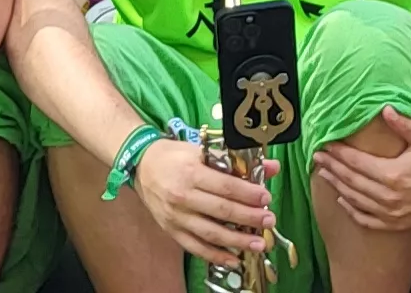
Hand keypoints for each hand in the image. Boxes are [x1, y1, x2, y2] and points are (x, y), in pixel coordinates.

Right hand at [129, 141, 278, 269]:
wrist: (140, 164)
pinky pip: (195, 246)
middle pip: (222, 211)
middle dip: (249, 218)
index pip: (226, 187)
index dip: (248, 194)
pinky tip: (234, 259)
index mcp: (191, 171)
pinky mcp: (171, 229)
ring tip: (259, 244)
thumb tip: (270, 167)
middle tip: (269, 221)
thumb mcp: (202, 149)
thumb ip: (237, 160)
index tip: (266, 198)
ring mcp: (176, 216)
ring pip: (211, 233)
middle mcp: (182, 196)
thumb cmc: (173, 155)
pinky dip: (215, 256)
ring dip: (237, 241)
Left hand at [309, 108, 410, 234]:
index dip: (339, 153)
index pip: (357, 162)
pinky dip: (353, 211)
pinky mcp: (397, 222)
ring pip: (356, 200)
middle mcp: (389, 196)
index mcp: (393, 174)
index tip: (325, 145)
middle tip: (317, 157)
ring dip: (337, 186)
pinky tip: (343, 200)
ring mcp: (392, 212)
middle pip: (351, 181)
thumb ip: (402, 123)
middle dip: (332, 168)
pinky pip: (368, 220)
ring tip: (324, 174)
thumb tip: (384, 109)